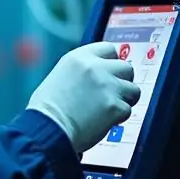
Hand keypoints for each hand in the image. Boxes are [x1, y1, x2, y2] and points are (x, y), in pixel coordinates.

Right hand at [26, 41, 141, 152]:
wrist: (47, 129)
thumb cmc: (46, 110)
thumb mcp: (58, 76)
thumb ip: (81, 72)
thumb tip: (96, 77)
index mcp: (79, 57)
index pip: (109, 49)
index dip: (111, 63)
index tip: (110, 73)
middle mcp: (96, 67)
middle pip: (126, 67)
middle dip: (122, 81)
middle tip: (113, 94)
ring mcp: (107, 86)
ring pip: (133, 89)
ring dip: (125, 100)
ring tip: (110, 109)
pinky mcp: (114, 106)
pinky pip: (127, 110)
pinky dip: (118, 118)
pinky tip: (104, 121)